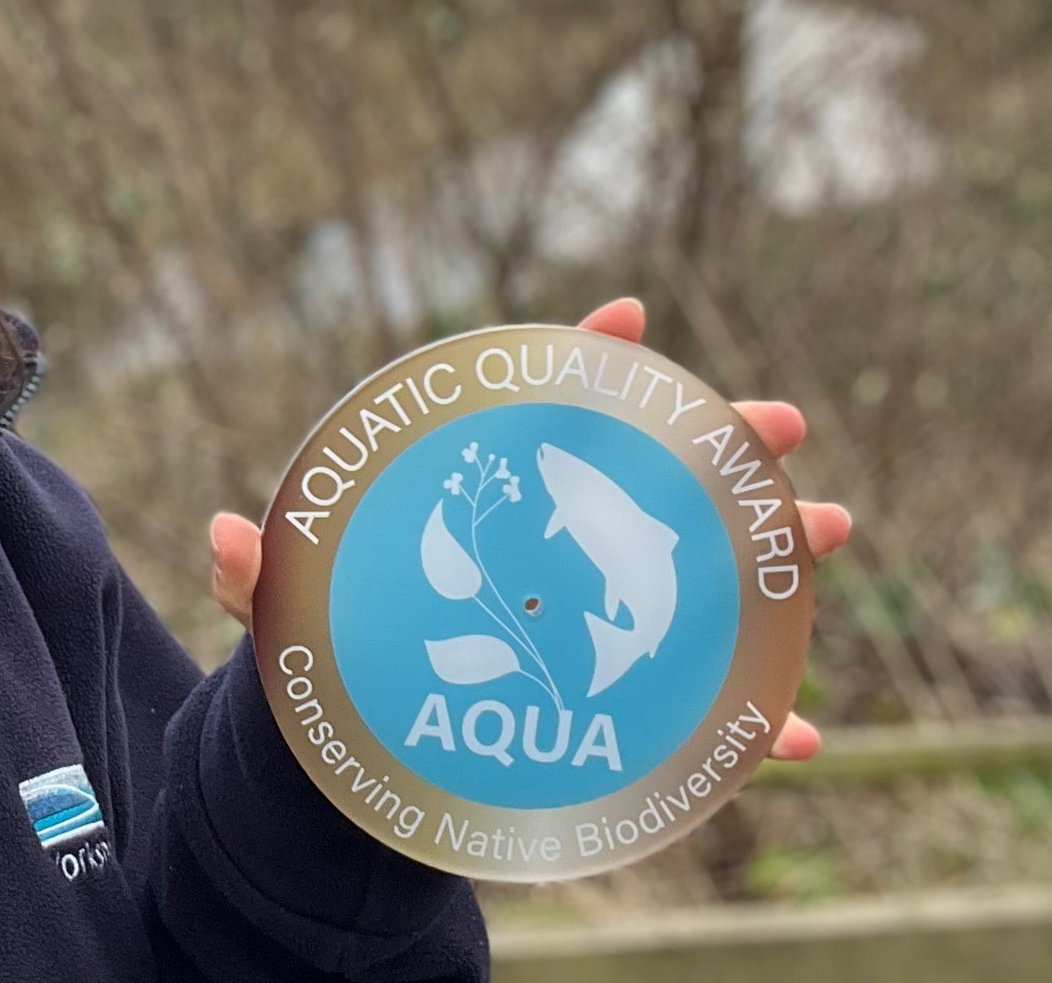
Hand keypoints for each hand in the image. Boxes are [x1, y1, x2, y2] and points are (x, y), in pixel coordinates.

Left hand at [210, 296, 851, 762]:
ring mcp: (588, 622)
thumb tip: (221, 532)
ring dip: (770, 556)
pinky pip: (691, 714)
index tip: (628, 314)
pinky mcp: (607, 704)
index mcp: (476, 499)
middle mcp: (550, 548)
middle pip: (647, 480)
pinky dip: (748, 726)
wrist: (344, 736)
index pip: (533, 413)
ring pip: (697, 579)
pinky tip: (798, 731)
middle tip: (783, 423)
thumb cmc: (322, 645)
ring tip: (829, 529)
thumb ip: (250, 572)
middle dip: (720, 444)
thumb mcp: (277, 610)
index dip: (579, 360)